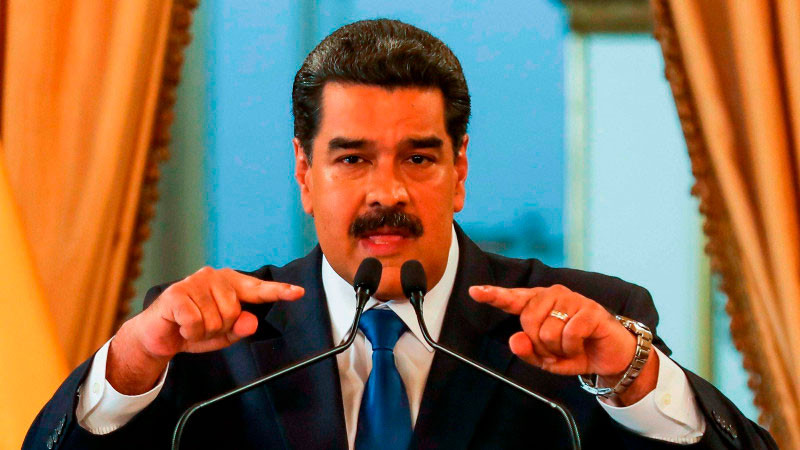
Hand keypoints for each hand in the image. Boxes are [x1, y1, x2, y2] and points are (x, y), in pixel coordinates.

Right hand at [107, 267, 303, 393]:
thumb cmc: (193, 329)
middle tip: (203, 327)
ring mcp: (194, 282)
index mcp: (230, 284)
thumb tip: (251, 321)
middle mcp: (214, 277)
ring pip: (216, 319)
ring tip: (191, 326)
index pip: (258, 289)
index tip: (298, 293)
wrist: (158, 335)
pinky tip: (180, 325)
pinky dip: (190, 332)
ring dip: (204, 332)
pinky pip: (196, 323)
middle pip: (235, 312)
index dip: (279, 291)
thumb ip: (241, 328)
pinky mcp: (177, 293)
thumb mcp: (223, 334)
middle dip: (220, 328)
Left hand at [470, 284, 657, 403]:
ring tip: (571, 347)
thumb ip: (527, 351)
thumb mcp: (546, 359)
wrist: (611, 358)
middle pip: (528, 321)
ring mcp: (573, 299)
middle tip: (556, 350)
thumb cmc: (576, 351)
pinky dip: (573, 348)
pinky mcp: (590, 309)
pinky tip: (582, 344)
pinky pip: (569, 334)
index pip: (513, 299)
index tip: (474, 292)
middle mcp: (554, 295)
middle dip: (540, 344)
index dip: (493, 295)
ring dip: (558, 349)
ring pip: (548, 330)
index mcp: (539, 303)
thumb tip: (516, 340)